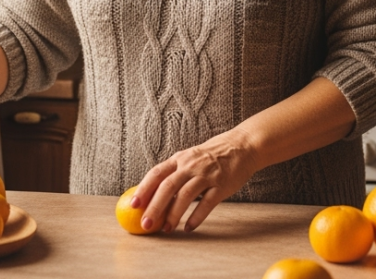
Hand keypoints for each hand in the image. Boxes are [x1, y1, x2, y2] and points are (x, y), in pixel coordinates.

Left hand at [131, 130, 260, 232]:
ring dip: (174, 215)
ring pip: (186, 196)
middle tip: (146, 224)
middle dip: (155, 207)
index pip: (156, 173)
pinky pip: (207, 203)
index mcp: (180, 158)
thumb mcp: (190, 158)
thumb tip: (154, 196)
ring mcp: (207, 175)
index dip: (143, 189)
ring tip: (167, 229)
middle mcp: (191, 165)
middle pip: (168, 187)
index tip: (133, 205)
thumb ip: (175, 173)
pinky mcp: (221, 185)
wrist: (242, 147)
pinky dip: (197, 217)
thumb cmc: (212, 156)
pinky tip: (189, 227)